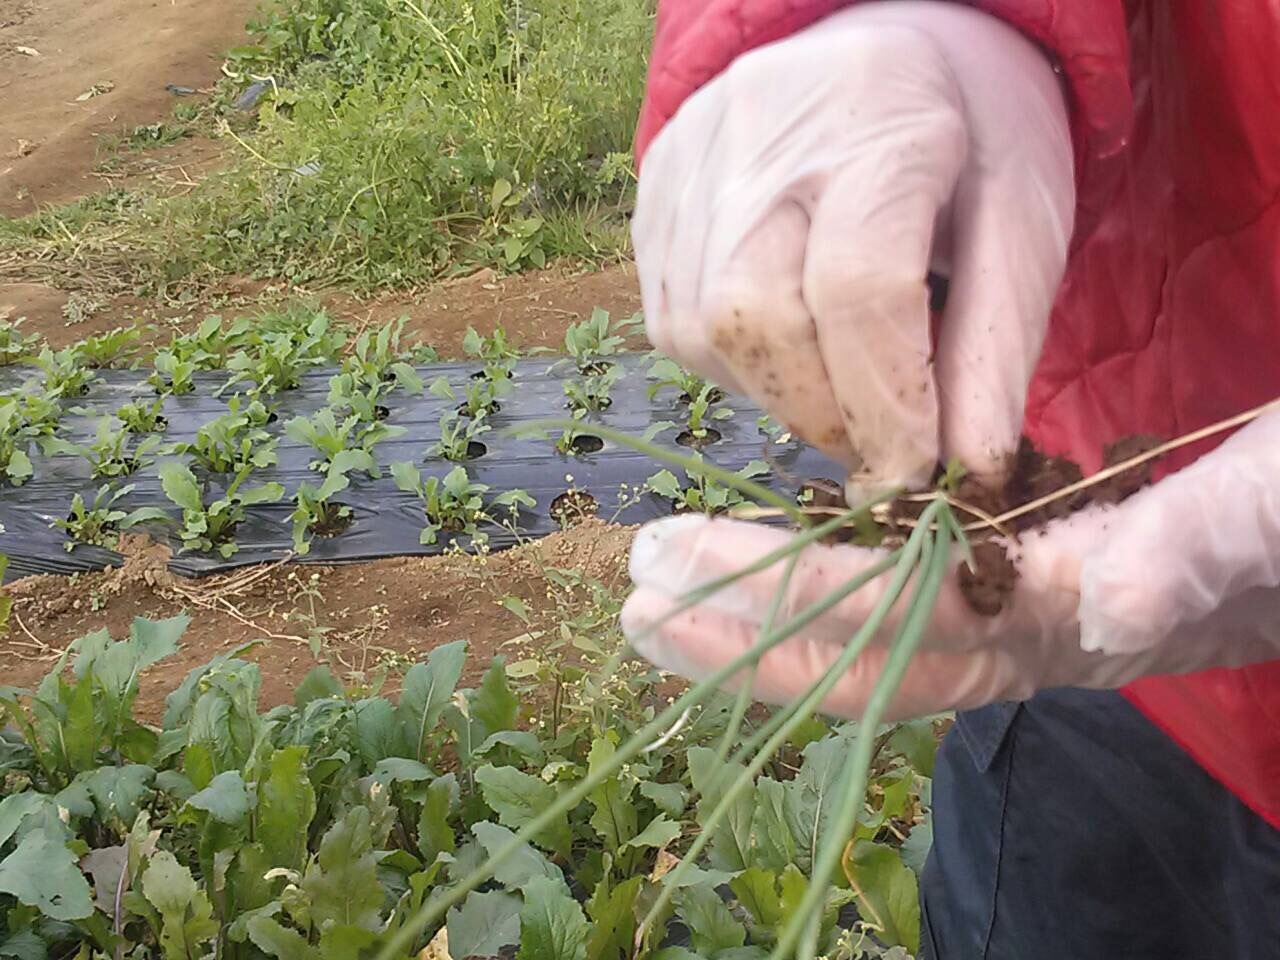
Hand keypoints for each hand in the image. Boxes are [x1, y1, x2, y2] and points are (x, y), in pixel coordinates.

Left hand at [622, 409, 1279, 719]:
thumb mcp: (1274, 497)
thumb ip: (1213, 540)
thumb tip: (1112, 600)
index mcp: (1073, 612)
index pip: (904, 618)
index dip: (787, 595)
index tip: (682, 563)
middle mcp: (1027, 640)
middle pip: (861, 659)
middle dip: (742, 633)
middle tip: (633, 594)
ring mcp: (1013, 626)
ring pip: (864, 650)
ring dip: (756, 626)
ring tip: (653, 594)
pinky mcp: (1009, 596)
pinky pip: (891, 616)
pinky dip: (809, 599)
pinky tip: (749, 570)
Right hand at [632, 2, 1073, 494]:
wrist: (883, 31)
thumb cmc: (970, 130)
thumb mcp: (1021, 216)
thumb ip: (996, 342)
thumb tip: (971, 468)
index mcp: (879, 118)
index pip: (857, 288)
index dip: (885, 405)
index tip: (917, 473)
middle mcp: (762, 131)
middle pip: (754, 316)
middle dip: (821, 412)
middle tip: (877, 439)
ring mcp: (690, 158)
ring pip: (700, 329)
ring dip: (776, 393)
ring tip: (838, 381)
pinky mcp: (652, 188)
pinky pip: (670, 319)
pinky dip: (733, 363)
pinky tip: (787, 342)